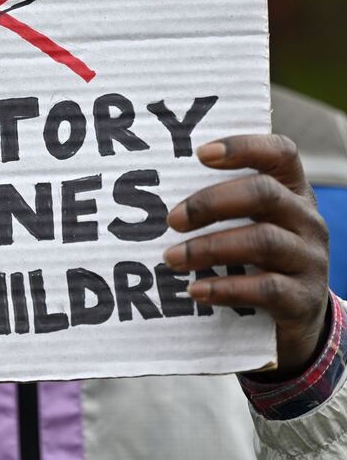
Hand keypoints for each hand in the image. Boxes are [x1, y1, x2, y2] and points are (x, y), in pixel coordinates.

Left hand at [163, 134, 329, 379]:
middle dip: (210, 204)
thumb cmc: (258, 255)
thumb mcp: (250, 223)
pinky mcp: (304, 298)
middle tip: (172, 219)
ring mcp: (310, 258)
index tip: (200, 153)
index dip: (243, 147)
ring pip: (263, 241)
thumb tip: (153, 197)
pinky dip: (225, 288)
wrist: (299, 315)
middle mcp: (307, 219)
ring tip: (172, 258)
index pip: (279, 152)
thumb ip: (220, 204)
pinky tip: (196, 290)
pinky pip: (266, 288)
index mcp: (291, 190)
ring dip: (209, 248)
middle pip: (263, 194)